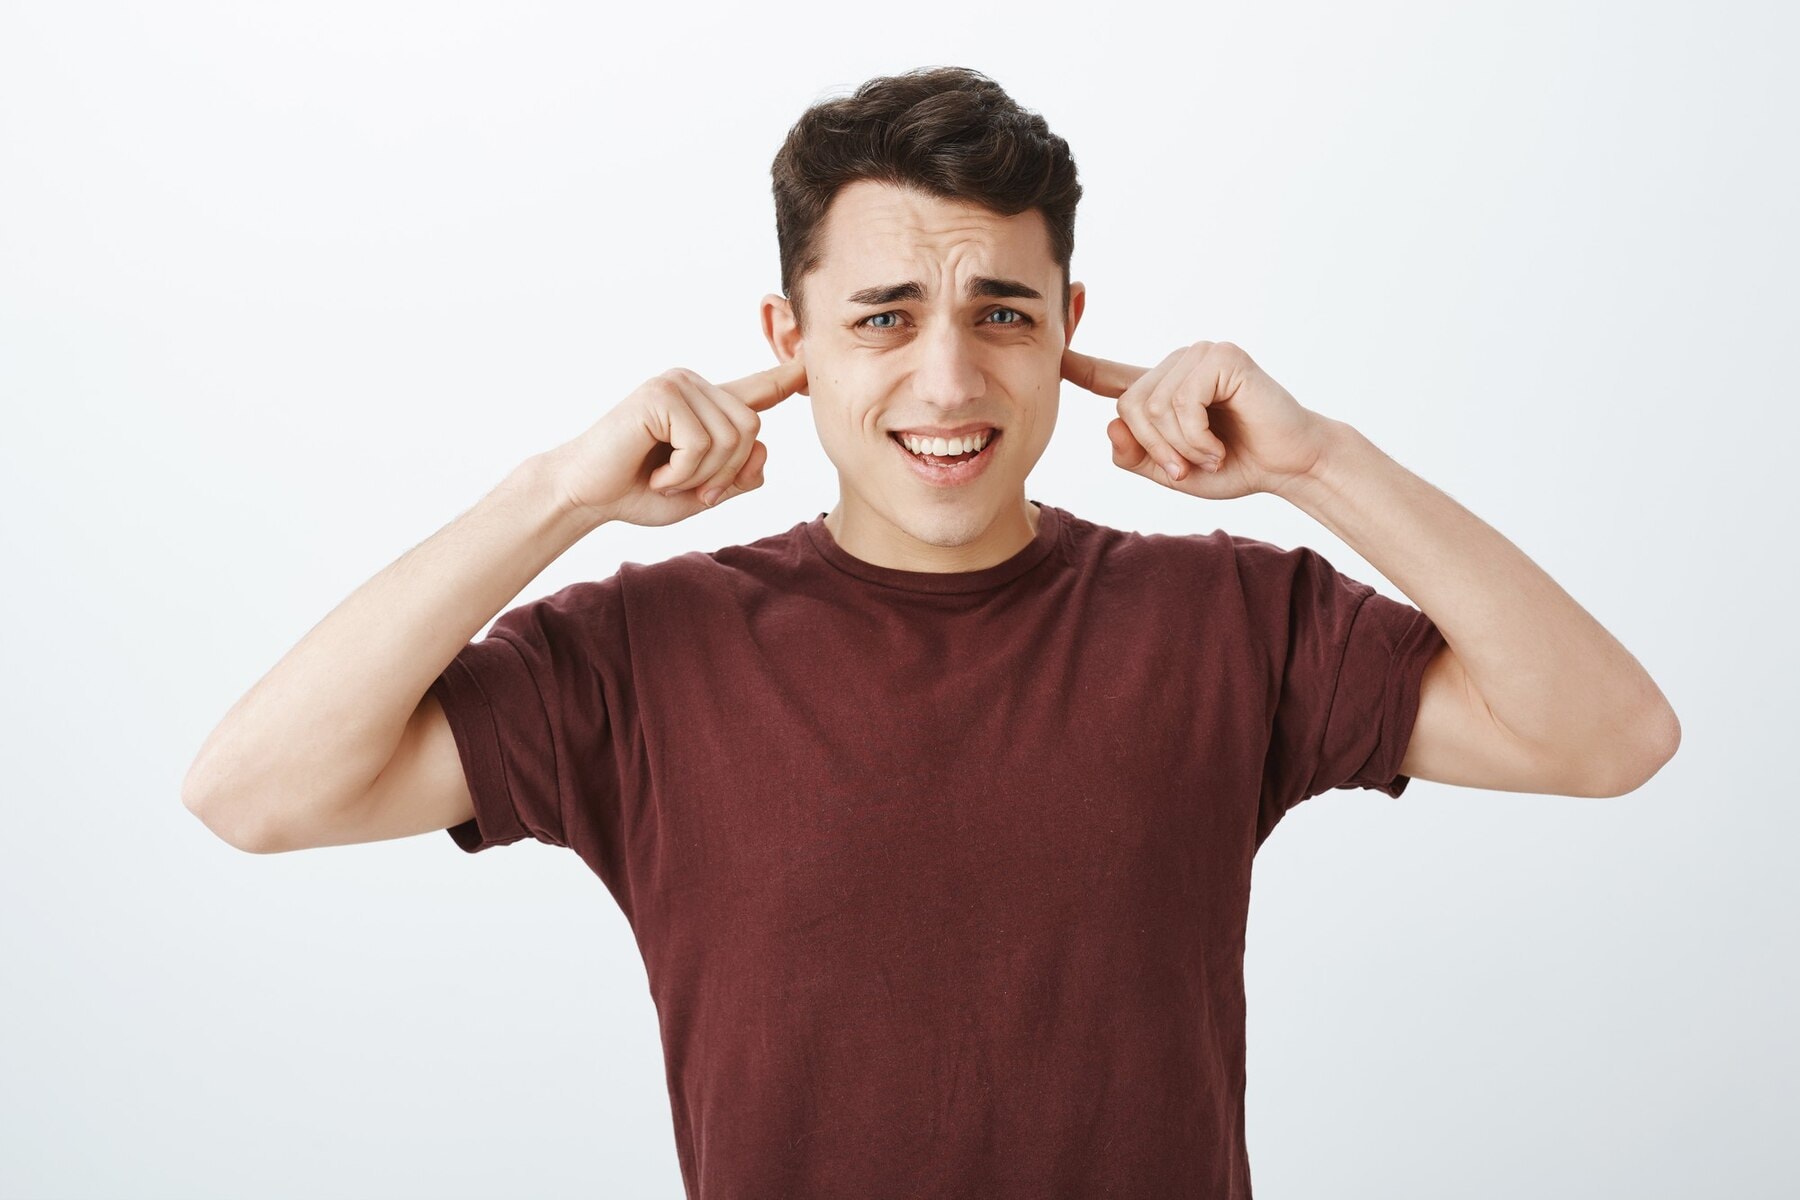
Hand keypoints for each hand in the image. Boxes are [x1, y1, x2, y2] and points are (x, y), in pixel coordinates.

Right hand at [544, 358, 807, 526]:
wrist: (586, 496)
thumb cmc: (639, 492)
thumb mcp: (703, 491)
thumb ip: (739, 477)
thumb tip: (763, 452)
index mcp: (709, 406)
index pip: (759, 389)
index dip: (789, 376)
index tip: (814, 357)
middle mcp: (696, 386)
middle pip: (753, 430)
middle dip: (726, 472)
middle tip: (688, 487)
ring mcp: (678, 384)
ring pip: (732, 438)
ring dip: (700, 475)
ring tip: (666, 478)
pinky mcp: (661, 394)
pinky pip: (701, 442)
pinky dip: (682, 472)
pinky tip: (654, 472)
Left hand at [1062, 341, 1333, 498]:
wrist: (1290, 465)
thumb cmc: (1236, 465)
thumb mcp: (1172, 472)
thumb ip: (1135, 456)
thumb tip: (1110, 425)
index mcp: (1162, 388)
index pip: (1110, 376)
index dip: (1080, 367)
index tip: (1054, 353)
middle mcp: (1177, 364)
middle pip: (1128, 405)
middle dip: (1155, 448)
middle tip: (1185, 469)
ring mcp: (1199, 355)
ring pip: (1152, 406)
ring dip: (1180, 447)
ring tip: (1209, 456)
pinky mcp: (1222, 357)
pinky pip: (1183, 402)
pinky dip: (1197, 437)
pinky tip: (1220, 446)